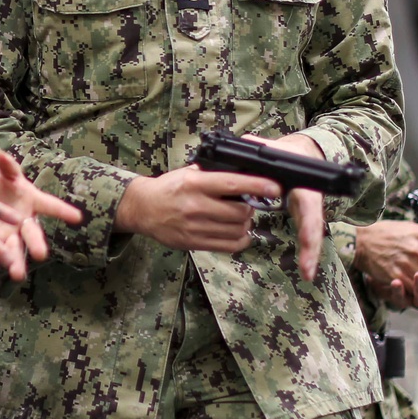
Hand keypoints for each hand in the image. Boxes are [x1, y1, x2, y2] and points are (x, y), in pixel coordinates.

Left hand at [0, 150, 82, 280]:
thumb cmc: (6, 183)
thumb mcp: (7, 173)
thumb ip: (6, 167)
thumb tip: (1, 155)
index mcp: (33, 200)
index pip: (50, 205)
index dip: (63, 211)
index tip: (78, 218)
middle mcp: (25, 220)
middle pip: (33, 233)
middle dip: (37, 244)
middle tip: (41, 255)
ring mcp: (11, 233)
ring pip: (16, 248)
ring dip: (15, 260)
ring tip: (16, 274)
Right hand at [114, 166, 281, 253]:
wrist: (143, 209)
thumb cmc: (169, 188)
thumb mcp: (188, 173)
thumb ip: (213, 174)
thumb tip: (244, 173)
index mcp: (194, 183)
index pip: (232, 184)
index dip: (257, 186)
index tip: (274, 187)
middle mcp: (195, 205)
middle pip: (239, 212)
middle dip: (251, 207)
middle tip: (249, 203)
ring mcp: (195, 227)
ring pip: (237, 229)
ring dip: (245, 223)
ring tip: (239, 216)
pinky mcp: (194, 243)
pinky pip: (229, 245)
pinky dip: (240, 239)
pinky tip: (236, 231)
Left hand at [239, 132, 326, 281]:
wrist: (304, 154)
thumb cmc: (285, 153)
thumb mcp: (272, 147)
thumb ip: (258, 147)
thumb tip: (243, 146)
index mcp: (303, 183)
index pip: (307, 204)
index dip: (308, 223)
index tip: (308, 241)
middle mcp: (309, 199)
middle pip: (313, 225)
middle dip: (312, 248)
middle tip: (308, 269)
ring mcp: (309, 210)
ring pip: (312, 234)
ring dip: (311, 255)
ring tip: (308, 274)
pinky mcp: (304, 217)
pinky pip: (306, 236)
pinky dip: (307, 253)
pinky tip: (306, 271)